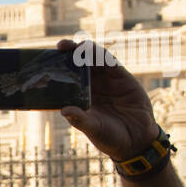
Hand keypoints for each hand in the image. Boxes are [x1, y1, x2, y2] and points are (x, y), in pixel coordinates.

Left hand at [56, 38, 157, 162]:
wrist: (137, 141)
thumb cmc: (111, 137)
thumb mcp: (93, 129)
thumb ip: (80, 119)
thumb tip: (64, 111)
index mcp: (80, 97)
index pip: (67, 78)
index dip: (59, 68)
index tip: (47, 60)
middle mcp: (92, 86)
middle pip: (79, 64)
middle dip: (70, 53)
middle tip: (60, 46)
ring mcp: (107, 81)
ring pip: (94, 60)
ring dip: (85, 50)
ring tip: (75, 45)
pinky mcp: (122, 78)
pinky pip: (110, 62)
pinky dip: (101, 54)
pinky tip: (93, 50)